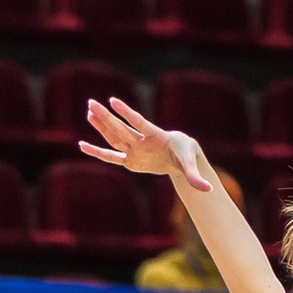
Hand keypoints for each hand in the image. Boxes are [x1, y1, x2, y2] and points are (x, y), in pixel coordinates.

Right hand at [81, 96, 209, 188]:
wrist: (181, 155)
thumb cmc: (186, 154)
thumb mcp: (191, 165)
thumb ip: (195, 177)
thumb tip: (208, 191)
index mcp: (156, 136)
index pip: (139, 122)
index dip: (126, 112)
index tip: (113, 100)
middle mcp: (142, 141)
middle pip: (121, 128)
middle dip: (107, 117)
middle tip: (91, 103)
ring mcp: (135, 150)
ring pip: (115, 137)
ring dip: (101, 126)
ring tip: (89, 111)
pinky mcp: (131, 160)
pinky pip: (111, 156)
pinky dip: (98, 153)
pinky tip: (83, 146)